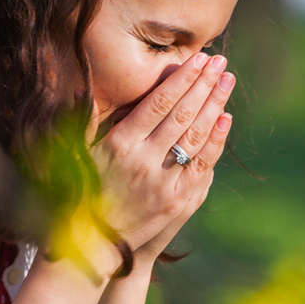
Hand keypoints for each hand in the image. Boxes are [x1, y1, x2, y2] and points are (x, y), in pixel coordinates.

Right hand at [86, 52, 235, 263]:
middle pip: (182, 114)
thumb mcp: (77, 155)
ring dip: (215, 105)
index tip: (198, 59)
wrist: (96, 244)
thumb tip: (81, 87)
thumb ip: (84, 120)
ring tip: (227, 81)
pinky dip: (215, 140)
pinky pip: (202, 165)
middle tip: (220, 61)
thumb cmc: (83, 193)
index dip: (181, 78)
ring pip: (196, 136)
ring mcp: (163, 182)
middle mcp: (144, 160)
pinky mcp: (177, 202)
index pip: (159, 102)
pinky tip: (225, 118)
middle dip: (204, 84)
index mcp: (119, 143)